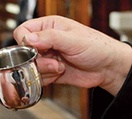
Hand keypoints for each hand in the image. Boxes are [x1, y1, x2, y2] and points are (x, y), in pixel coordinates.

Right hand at [13, 16, 131, 95]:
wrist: (108, 68)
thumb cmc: (96, 47)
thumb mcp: (72, 39)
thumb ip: (49, 38)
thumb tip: (28, 38)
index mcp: (49, 26)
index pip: (23, 32)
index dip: (24, 42)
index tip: (35, 50)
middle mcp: (46, 41)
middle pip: (24, 53)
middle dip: (37, 60)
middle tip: (53, 62)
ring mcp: (48, 58)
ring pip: (31, 67)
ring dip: (44, 70)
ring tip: (60, 68)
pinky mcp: (52, 72)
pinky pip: (39, 78)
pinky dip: (46, 79)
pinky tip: (60, 74)